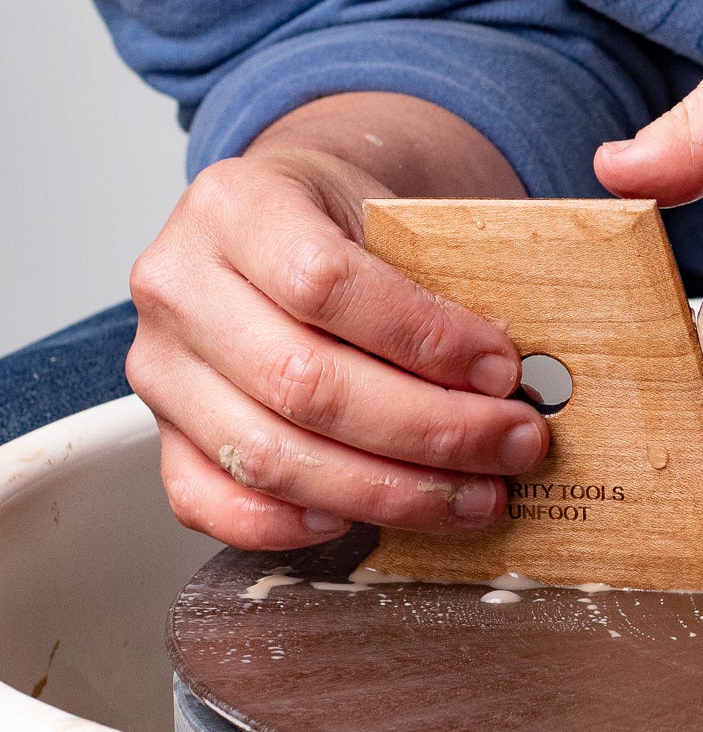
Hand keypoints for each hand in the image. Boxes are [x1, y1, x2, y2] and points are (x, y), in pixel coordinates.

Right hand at [127, 96, 546, 548]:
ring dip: (389, 491)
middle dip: (430, 431)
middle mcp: (178, 286)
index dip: (424, 338)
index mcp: (234, 206)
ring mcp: (159, 367)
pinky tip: (367, 519)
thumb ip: (437, 278)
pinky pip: (209, 501)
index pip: (326, 284)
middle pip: (305, 383)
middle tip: (513, 444)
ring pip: (269, 455)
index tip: (502, 370)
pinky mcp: (161, 433)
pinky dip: (293, 525)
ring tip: (474, 496)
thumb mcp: (387, 210)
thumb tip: (514, 379)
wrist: (273, 222)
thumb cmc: (339, 221)